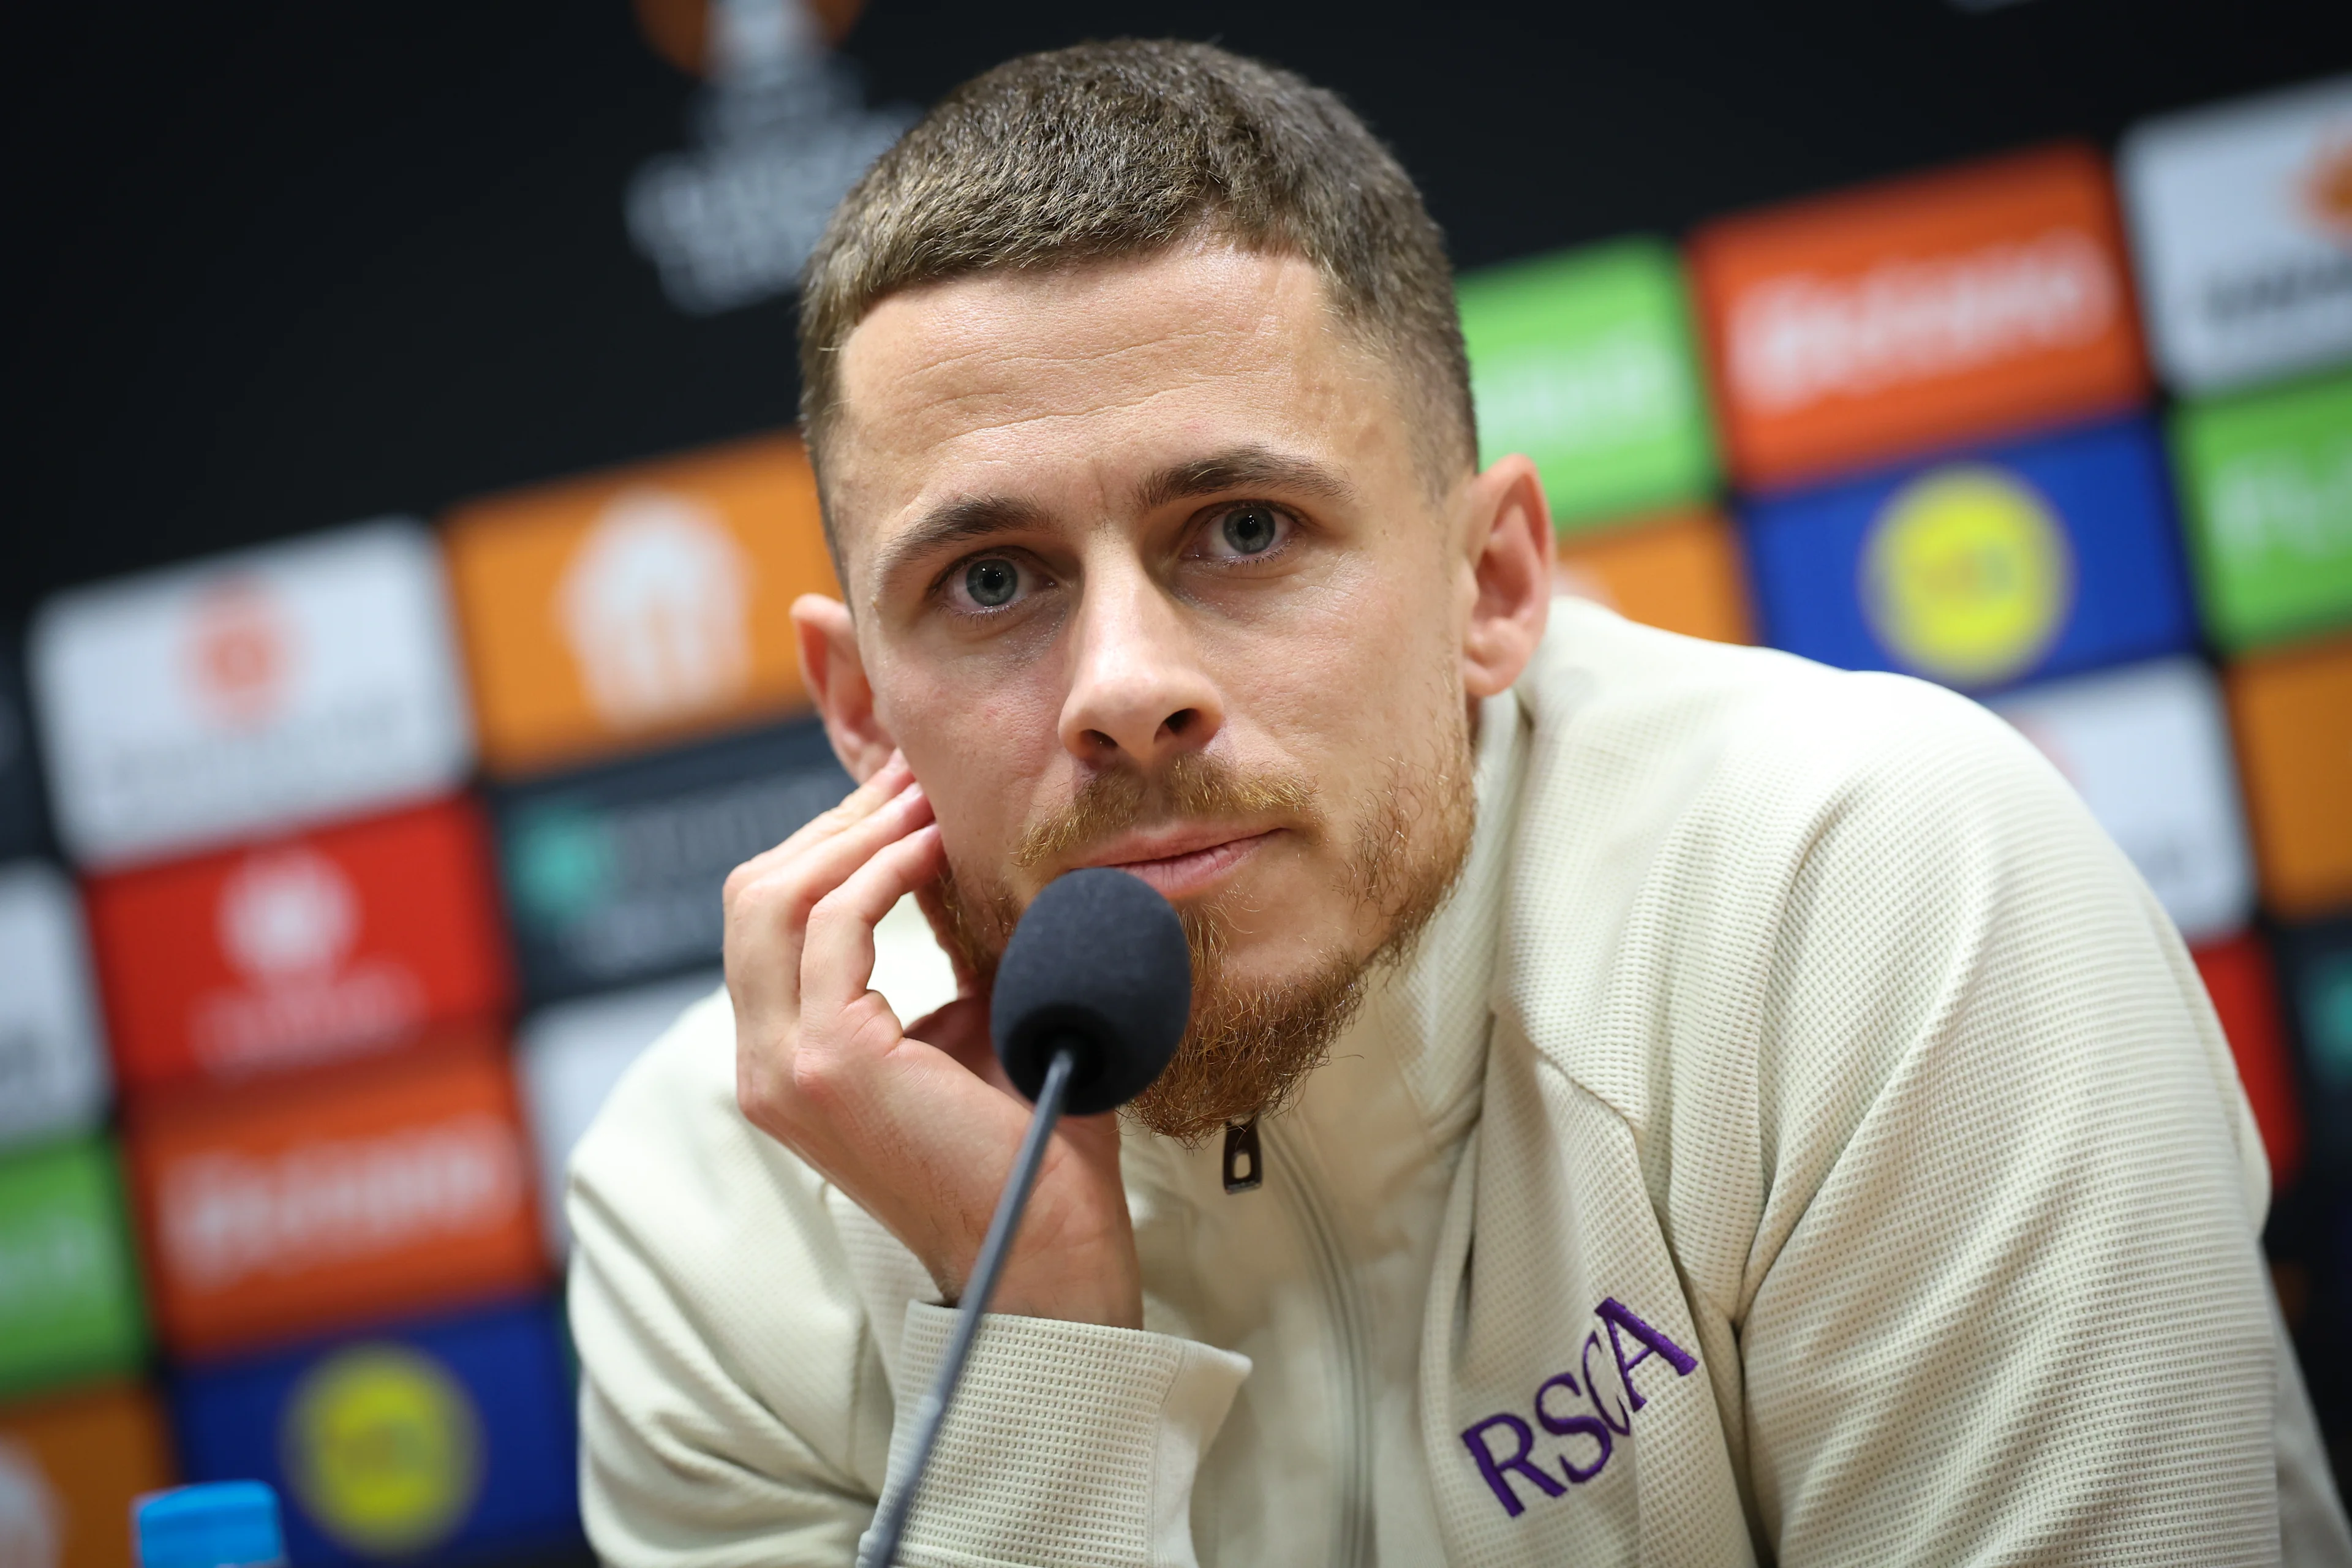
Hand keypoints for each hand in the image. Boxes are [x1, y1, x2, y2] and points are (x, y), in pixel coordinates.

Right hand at [724, 753, 1142, 1327]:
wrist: (1050, 1241)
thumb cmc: (1027, 1138)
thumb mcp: (970, 1018)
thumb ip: (939, 946)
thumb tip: (947, 844)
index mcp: (785, 1058)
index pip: (768, 917)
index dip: (829, 842)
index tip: (902, 793)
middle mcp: (764, 1065)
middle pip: (755, 893)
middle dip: (834, 822)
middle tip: (913, 776)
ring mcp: (784, 1067)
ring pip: (776, 897)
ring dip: (855, 833)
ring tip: (924, 796)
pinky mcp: (828, 1063)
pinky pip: (832, 925)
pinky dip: (881, 869)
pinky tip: (934, 843)